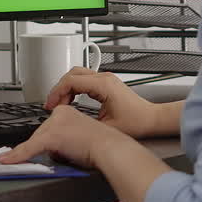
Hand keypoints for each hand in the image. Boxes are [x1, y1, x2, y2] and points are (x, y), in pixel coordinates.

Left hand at [0, 104, 128, 168]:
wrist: (111, 150)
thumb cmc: (103, 148)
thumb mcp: (79, 141)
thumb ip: (64, 142)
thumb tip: (51, 154)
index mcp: (67, 111)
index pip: (47, 130)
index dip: (53, 145)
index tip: (64, 148)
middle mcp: (59, 113)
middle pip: (40, 136)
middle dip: (48, 150)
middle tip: (71, 154)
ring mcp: (54, 124)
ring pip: (36, 143)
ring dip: (42, 154)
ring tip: (70, 156)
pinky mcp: (50, 136)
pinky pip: (28, 149)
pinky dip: (16, 156)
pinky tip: (6, 161)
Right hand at [44, 67, 163, 137]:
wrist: (151, 119)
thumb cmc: (136, 122)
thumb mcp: (106, 127)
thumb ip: (84, 123)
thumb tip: (67, 124)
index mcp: (103, 85)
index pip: (71, 81)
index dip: (57, 93)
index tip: (51, 105)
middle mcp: (104, 78)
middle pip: (72, 74)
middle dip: (59, 88)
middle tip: (52, 104)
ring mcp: (106, 79)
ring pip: (77, 74)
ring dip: (66, 87)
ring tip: (60, 104)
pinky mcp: (106, 83)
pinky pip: (85, 79)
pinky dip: (74, 88)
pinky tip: (72, 100)